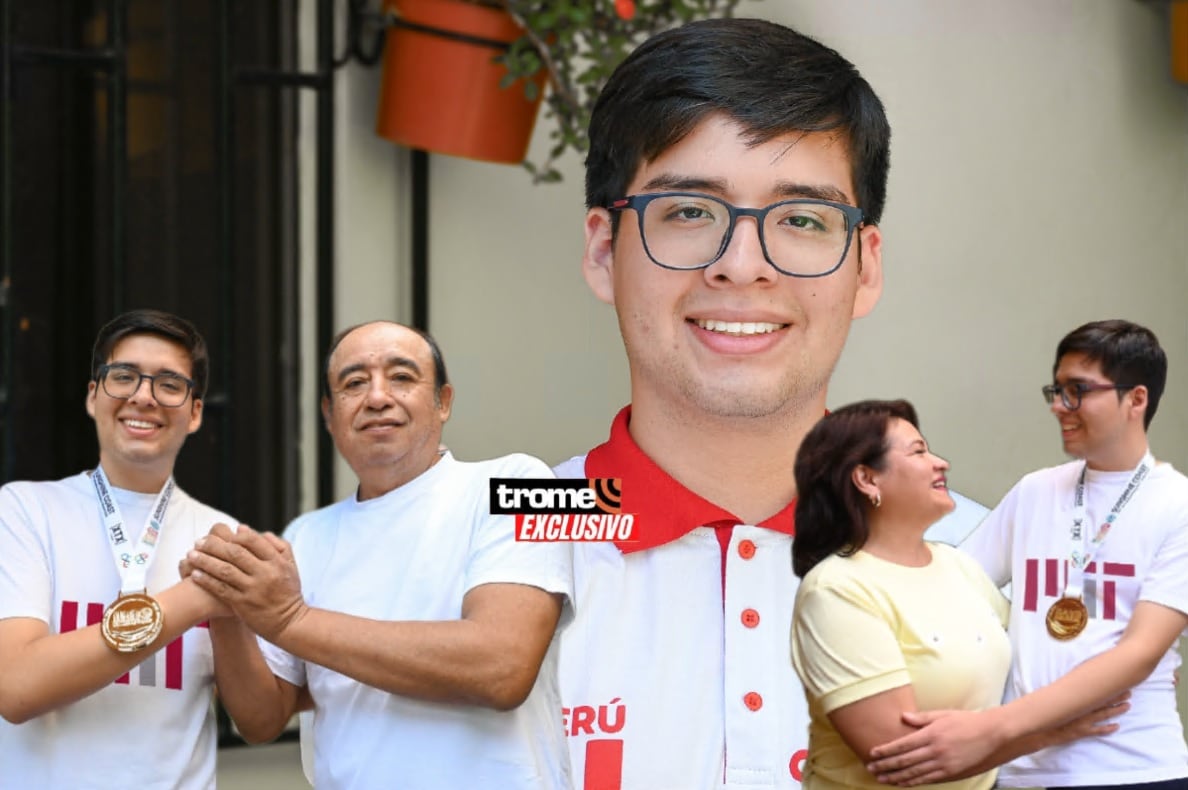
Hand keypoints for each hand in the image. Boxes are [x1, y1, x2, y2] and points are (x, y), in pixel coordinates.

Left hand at [186, 524, 305, 641]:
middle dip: (214, 545)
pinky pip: (220, 589)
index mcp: (277, 562)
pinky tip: (195, 574)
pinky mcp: (242, 604)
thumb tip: (248, 530)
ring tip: (191, 555)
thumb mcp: (291, 565)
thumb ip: (277, 545)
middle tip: (199, 541)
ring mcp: (252, 589)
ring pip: (225, 570)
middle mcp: (265, 573)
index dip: (235, 535)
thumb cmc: (287, 591)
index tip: (222, 534)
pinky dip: (206, 580)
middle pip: (235, 553)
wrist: (288, 623)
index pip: (253, 540)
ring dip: (205, 561)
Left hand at [865, 709, 999, 785]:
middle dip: (886, 765)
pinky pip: (927, 779)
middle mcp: (935, 751)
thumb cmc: (966, 721)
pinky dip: (913, 782)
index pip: (902, 745)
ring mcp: (943, 764)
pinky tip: (902, 783)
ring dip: (896, 777)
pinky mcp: (950, 774)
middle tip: (871, 768)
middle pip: (905, 761)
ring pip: (914, 773)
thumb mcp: (943, 714)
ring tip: (882, 779)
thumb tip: (903, 717)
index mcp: (931, 735)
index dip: (886, 750)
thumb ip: (922, 718)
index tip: (872, 753)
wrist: (991, 735)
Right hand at [1042, 691, 1129, 747]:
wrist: (1040, 730)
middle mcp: (1081, 710)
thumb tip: (1073, 684)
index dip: (1107, 688)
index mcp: (1075, 700)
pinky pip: (1098, 730)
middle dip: (1117, 697)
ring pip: (1104, 715)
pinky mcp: (1082, 732)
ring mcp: (1083, 721)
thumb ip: (1065, 694)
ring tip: (1127, 706)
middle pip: (1103, 702)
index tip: (1118, 683)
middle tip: (1129, 692)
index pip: (1095, 692)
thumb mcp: (1054, 700)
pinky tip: (1116, 726)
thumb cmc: (1046, 713)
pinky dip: (1108, 728)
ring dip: (1116, 711)